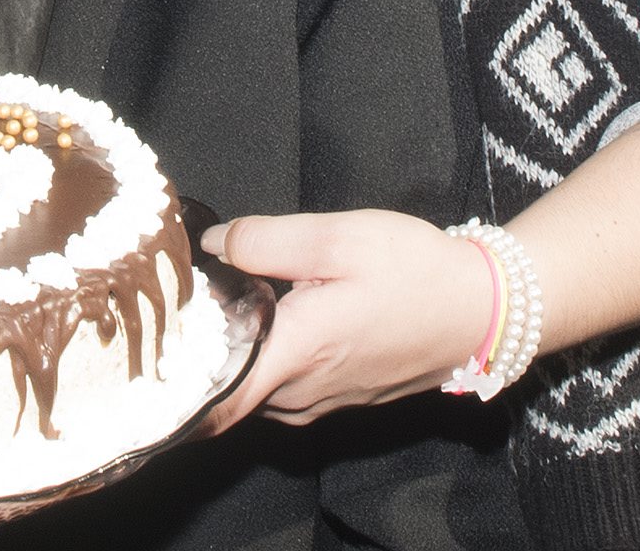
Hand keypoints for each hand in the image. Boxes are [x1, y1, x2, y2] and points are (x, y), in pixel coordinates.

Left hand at [196, 211, 494, 431]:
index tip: (154, 342)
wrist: (484, 310)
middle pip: (225, 389)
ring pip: (254, 390)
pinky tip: (266, 321)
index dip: (174, 379)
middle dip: (199, 354)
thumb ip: (264, 242)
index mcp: (295, 353)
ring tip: (219, 307)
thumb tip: (210, 246)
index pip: (214, 398)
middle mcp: (302, 392)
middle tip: (184, 303)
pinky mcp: (340, 398)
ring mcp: (323, 402)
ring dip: (234, 358)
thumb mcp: (339, 237)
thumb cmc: (415, 271)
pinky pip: (283, 390)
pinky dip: (265, 363)